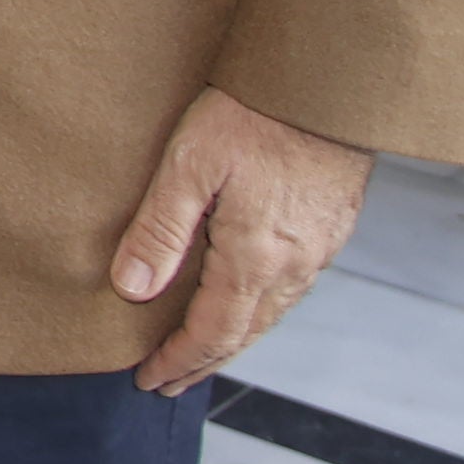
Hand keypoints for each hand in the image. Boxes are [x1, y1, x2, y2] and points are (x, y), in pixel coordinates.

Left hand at [113, 84, 370, 391]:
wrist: (328, 82)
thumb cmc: (253, 115)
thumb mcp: (189, 166)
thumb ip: (159, 230)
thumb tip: (132, 290)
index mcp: (256, 259)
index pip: (213, 333)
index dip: (179, 360)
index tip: (149, 379)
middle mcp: (294, 265)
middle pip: (245, 333)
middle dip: (203, 361)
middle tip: (169, 381)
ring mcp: (319, 249)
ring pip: (272, 313)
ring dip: (234, 339)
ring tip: (203, 352)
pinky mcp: (331, 228)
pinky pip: (292, 287)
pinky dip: (262, 309)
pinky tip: (248, 301)